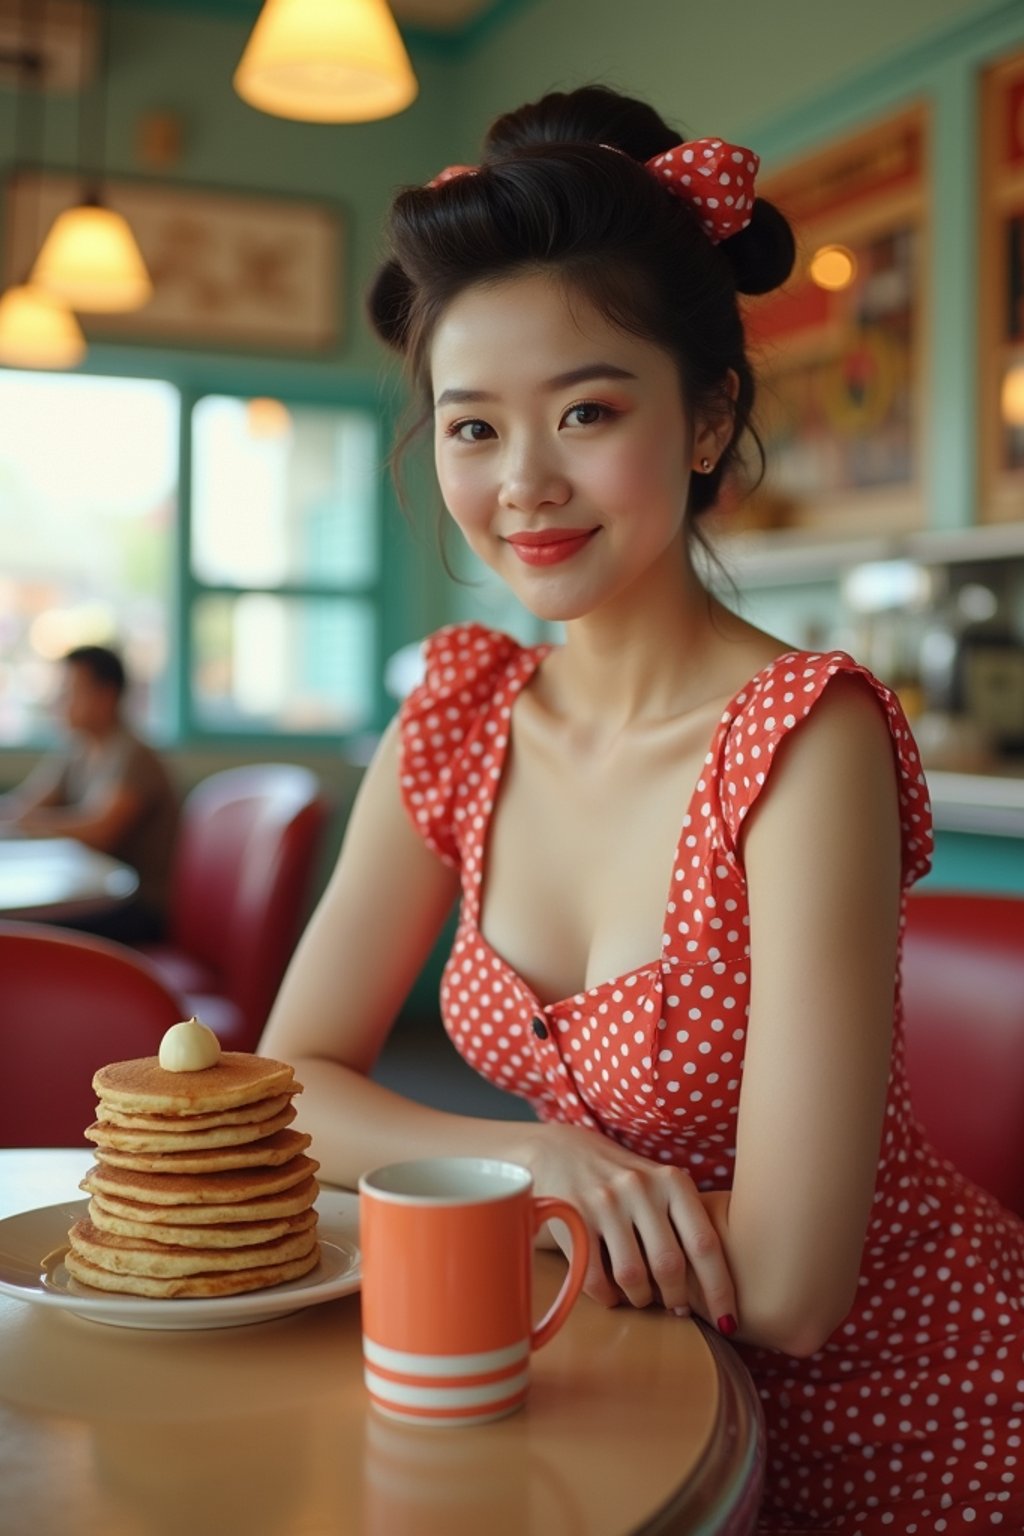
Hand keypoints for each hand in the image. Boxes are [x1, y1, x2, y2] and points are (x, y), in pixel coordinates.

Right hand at [517, 1122, 736, 1324]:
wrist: (562, 1150)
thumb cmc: (626, 1180)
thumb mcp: (662, 1185)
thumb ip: (688, 1222)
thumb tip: (718, 1289)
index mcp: (672, 1181)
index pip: (705, 1244)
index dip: (719, 1289)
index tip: (728, 1322)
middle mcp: (640, 1187)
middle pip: (669, 1265)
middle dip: (677, 1299)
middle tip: (677, 1310)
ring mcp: (604, 1200)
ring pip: (632, 1275)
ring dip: (641, 1299)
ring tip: (642, 1298)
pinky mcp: (572, 1216)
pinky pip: (594, 1276)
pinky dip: (607, 1297)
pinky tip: (611, 1295)